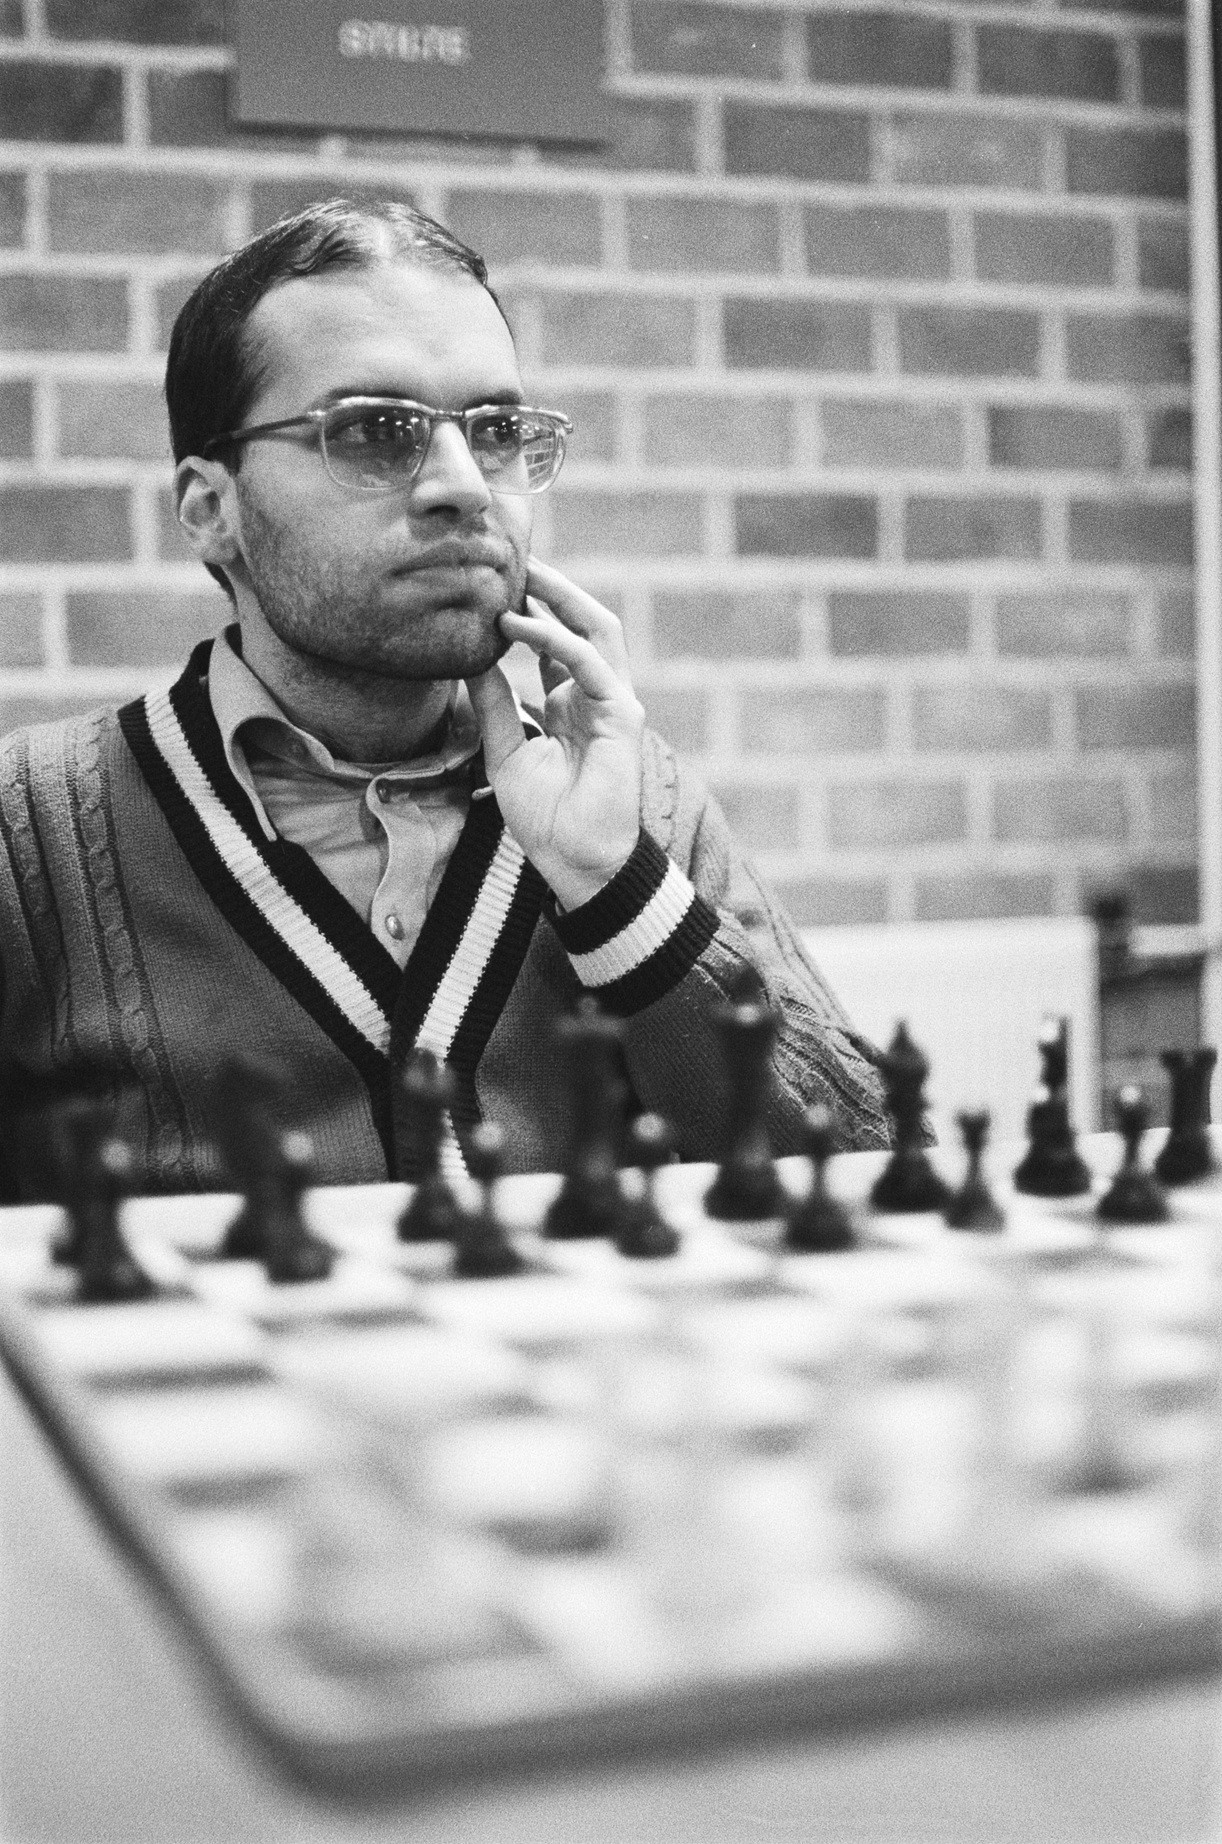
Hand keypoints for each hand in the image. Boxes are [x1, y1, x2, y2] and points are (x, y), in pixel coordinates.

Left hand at [465, 558, 643, 910]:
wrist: (576, 859)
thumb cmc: (545, 817)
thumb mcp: (504, 750)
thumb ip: (492, 703)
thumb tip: (468, 660)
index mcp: (571, 703)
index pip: (556, 642)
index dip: (530, 611)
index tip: (492, 584)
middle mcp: (595, 696)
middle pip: (582, 624)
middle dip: (551, 589)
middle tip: (511, 560)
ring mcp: (613, 703)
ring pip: (595, 630)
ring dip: (559, 598)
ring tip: (521, 574)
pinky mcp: (621, 715)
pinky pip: (588, 663)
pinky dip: (553, 640)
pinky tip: (518, 626)